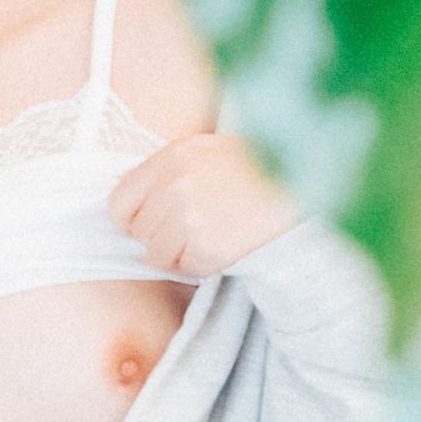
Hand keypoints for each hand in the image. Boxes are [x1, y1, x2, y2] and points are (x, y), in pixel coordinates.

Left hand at [107, 129, 305, 281]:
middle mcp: (174, 185)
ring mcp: (188, 217)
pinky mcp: (205, 247)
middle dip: (160, 239)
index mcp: (172, 157)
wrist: (302, 192)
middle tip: (193, 232)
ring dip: (179, 255)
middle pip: (138, 232)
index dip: (132, 219)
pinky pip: (184, 269)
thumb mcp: (207, 153)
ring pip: (156, 255)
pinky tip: (223, 247)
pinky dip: (199, 266)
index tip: (149, 224)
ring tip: (211, 238)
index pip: (118, 200)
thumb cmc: (258, 171)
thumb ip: (168, 172)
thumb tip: (133, 201)